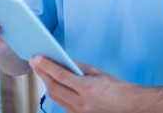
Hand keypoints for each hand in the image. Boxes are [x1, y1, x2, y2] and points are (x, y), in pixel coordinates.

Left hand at [30, 56, 144, 112]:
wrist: (128, 105)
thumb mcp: (97, 72)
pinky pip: (61, 103)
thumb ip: (77, 67)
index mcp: (87, 89)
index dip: (46, 65)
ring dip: (47, 83)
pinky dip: (56, 92)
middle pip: (53, 87)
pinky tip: (53, 83)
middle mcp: (81, 104)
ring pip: (55, 97)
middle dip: (42, 73)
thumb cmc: (116, 87)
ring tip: (41, 70)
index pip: (60, 75)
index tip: (37, 58)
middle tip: (34, 62)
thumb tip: (62, 60)